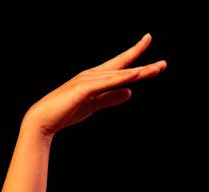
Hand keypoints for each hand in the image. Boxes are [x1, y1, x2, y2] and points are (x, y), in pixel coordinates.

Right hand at [22, 33, 166, 136]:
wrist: (43, 120)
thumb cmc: (66, 111)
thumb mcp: (95, 105)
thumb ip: (111, 97)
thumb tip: (130, 92)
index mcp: (97, 78)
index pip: (121, 66)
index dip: (136, 57)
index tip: (153, 53)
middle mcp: (93, 75)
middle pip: (123, 68)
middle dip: (144, 66)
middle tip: (164, 64)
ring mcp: (87, 81)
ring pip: (117, 74)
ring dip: (137, 71)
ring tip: (156, 69)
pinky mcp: (83, 90)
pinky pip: (105, 83)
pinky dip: (121, 78)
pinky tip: (135, 74)